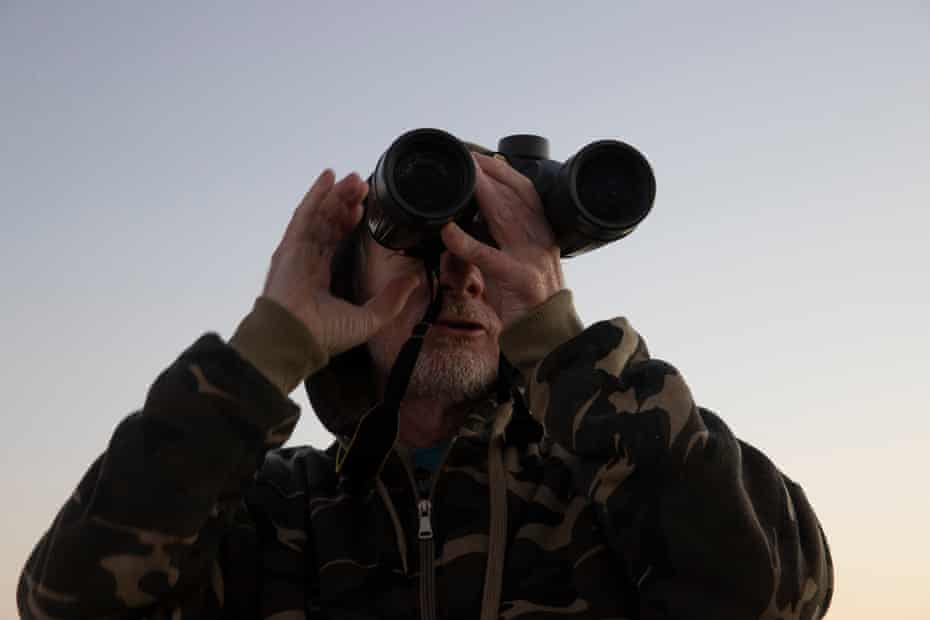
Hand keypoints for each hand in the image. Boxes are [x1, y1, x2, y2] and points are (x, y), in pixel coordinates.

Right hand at [262, 170, 419, 355]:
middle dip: (346, 202)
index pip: (336, 240)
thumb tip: (413, 281)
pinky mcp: (290, 246)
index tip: (365, 207)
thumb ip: (391, 299)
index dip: (350, 221)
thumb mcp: (369, 318)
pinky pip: (305, 214)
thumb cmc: (324, 335)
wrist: (296, 339)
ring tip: (353, 178)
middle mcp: (308, 261)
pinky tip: (328, 177)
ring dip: (336, 194)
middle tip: (363, 186)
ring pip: (319, 214)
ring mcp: (298, 252)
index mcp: (322, 276)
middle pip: (328, 222)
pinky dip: (316, 194)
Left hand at [440, 152, 564, 328]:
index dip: (505, 172)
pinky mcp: (519, 279)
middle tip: (467, 157)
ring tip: (462, 177)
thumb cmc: (528, 304)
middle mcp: (541, 242)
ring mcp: (532, 259)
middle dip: (491, 172)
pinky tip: (448, 230)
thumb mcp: (519, 265)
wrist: (550, 338)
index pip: (528, 193)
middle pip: (518, 196)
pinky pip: (487, 255)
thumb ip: (502, 243)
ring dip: (482, 193)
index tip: (483, 157)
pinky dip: (465, 242)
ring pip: (506, 216)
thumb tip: (469, 223)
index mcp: (544, 236)